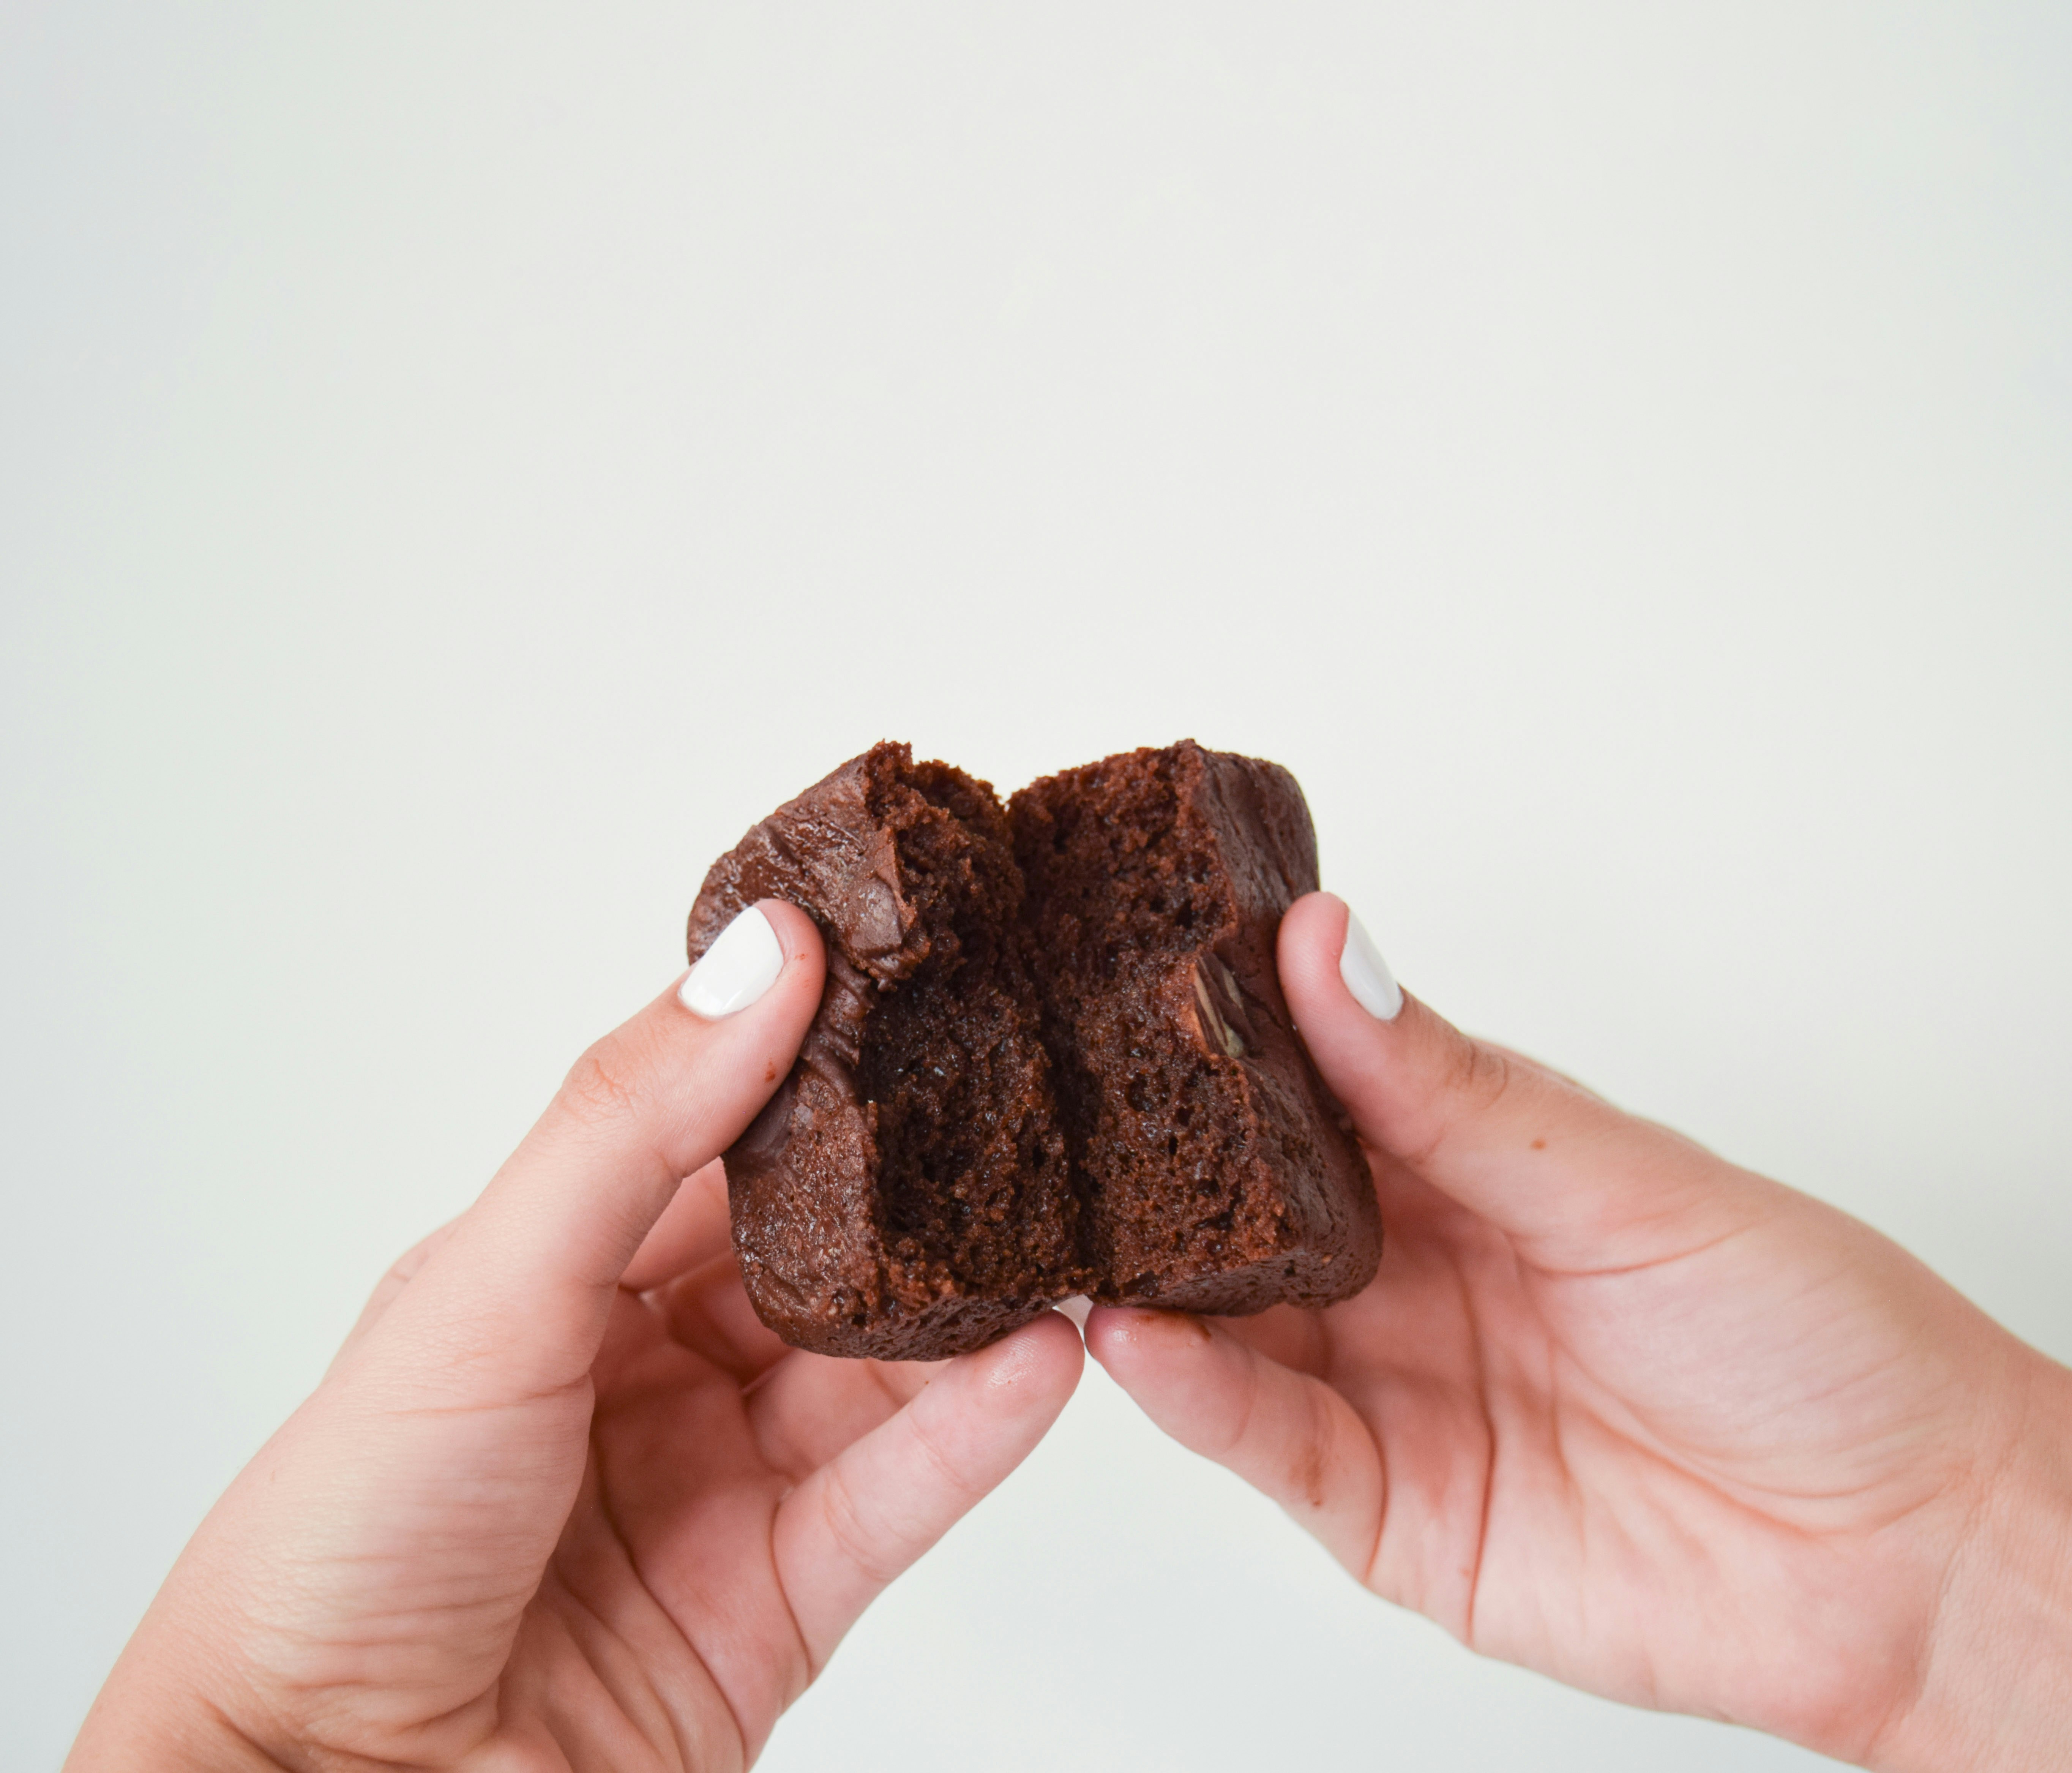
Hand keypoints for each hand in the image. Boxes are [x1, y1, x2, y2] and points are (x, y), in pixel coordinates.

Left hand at [68, 901, 1083, 1771]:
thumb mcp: (482, 1292)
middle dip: (922, 1182)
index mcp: (558, 1279)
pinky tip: (1045, 1356)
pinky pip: (900, 1493)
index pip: (713, 1141)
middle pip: (818, 1255)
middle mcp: (646, 1372)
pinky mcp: (783, 1597)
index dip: (811, 1059)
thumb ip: (630, 1128)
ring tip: (1072, 1221)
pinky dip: (978, 1427)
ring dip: (975, 1302)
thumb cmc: (344, 1546)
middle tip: (1030, 1088)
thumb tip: (760, 958)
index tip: (914, 973)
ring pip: (880, 1369)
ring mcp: (723, 1486)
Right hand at [1087, 892, 2071, 1770]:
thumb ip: (1452, 1087)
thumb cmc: (1811, 1337)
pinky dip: (1196, 1396)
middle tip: (1062, 1110)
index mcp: (1464, 1169)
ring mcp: (1387, 1390)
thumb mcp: (1624, 1179)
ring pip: (1230, 1327)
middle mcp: (1408, 1273)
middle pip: (1246, 1212)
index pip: (1307, 1094)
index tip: (1130, 985)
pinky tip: (1140, 1341)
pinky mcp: (1384, 1508)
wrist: (1909, 1552)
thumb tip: (1330, 948)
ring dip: (1149, 1281)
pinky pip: (1267, 1443)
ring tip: (1073, 1229)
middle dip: (1155, 1169)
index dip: (1218, 1043)